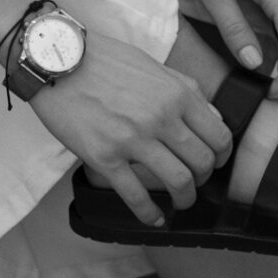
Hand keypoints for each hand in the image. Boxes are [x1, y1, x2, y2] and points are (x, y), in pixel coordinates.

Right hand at [28, 32, 232, 226]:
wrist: (56, 58)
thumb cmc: (103, 59)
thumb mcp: (154, 66)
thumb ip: (186, 90)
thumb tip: (212, 117)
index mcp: (176, 94)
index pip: (219, 136)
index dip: (222, 157)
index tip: (215, 164)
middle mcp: (161, 117)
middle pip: (202, 162)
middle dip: (204, 180)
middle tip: (195, 183)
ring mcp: (133, 139)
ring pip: (178, 181)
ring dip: (185, 199)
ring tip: (180, 203)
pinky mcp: (104, 157)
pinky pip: (136, 195)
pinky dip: (149, 213)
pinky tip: (154, 219)